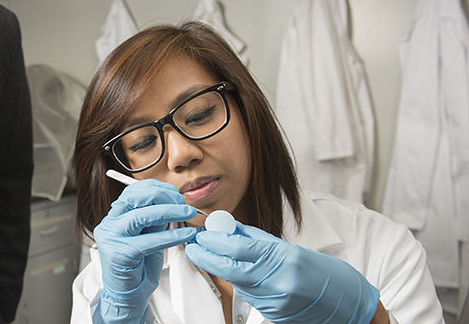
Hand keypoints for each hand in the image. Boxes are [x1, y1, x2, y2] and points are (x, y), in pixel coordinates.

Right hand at [93, 179, 196, 322]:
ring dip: (169, 211)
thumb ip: (154, 219)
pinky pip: (149, 240)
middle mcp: (109, 224)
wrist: (127, 296)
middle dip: (162, 196)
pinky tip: (185, 235)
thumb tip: (172, 202)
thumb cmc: (138, 267)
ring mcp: (111, 238)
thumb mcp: (147, 236)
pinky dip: (170, 236)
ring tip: (188, 213)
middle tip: (182, 202)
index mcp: (114, 217)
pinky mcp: (120, 254)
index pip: (132, 192)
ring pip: (141, 216)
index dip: (156, 188)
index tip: (175, 193)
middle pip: (135, 198)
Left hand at [185, 223, 379, 323]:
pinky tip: (233, 271)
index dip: (214, 241)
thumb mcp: (292, 249)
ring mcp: (273, 301)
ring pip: (236, 282)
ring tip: (209, 253)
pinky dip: (237, 281)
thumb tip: (229, 228)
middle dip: (207, 256)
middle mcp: (276, 282)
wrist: (349, 306)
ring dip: (219, 267)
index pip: (238, 248)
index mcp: (283, 259)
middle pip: (230, 267)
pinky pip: (248, 294)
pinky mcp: (271, 313)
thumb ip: (257, 239)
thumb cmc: (325, 274)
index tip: (200, 234)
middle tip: (194, 245)